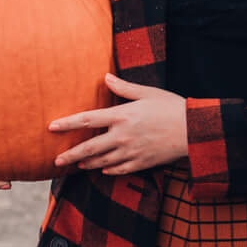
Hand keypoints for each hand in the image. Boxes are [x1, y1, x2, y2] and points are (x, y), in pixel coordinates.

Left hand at [50, 75, 188, 174]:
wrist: (195, 130)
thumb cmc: (172, 107)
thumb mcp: (148, 93)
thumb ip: (124, 88)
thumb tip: (106, 77)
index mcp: (122, 116)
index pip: (87, 120)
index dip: (67, 123)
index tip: (51, 127)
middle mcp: (122, 136)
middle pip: (89, 148)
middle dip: (70, 155)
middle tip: (56, 161)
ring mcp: (131, 152)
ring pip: (102, 161)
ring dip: (87, 163)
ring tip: (77, 165)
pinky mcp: (142, 163)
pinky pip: (119, 169)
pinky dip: (109, 170)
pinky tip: (103, 169)